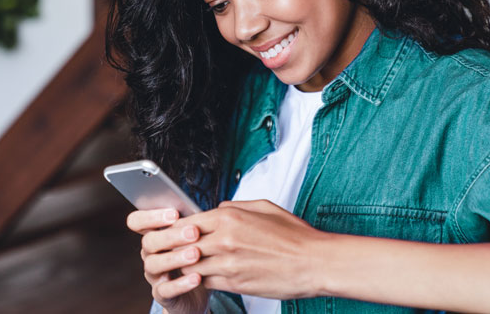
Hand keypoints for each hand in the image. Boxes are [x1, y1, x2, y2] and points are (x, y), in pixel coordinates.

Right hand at [127, 208, 210, 313]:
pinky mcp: (161, 294)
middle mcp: (149, 254)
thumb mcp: (194, 239)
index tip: (174, 214)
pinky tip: (197, 277)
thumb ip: (193, 224)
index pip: (136, 221)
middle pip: (148, 241)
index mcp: (154, 235)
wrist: (196, 293)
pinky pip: (166, 289)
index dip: (150, 216)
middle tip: (194, 232)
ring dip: (175, 258)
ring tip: (196, 254)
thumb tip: (210, 209)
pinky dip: (181, 283)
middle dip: (171, 235)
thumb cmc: (195, 258)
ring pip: (154, 264)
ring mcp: (153, 275)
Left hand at [177, 199, 329, 299]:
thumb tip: (217, 208)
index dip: (177, 228)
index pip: (187, 222)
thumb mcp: (264, 207)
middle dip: (176, 247)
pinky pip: (205, 281)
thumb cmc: (294, 236)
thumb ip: (235, 206)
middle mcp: (225, 239)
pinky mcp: (234, 284)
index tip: (175, 231)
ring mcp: (228, 264)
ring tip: (187, 264)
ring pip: (190, 266)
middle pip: (182, 244)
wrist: (314, 263)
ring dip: (187, 265)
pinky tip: (203, 276)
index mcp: (230, 217)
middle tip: (175, 250)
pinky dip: (201, 279)